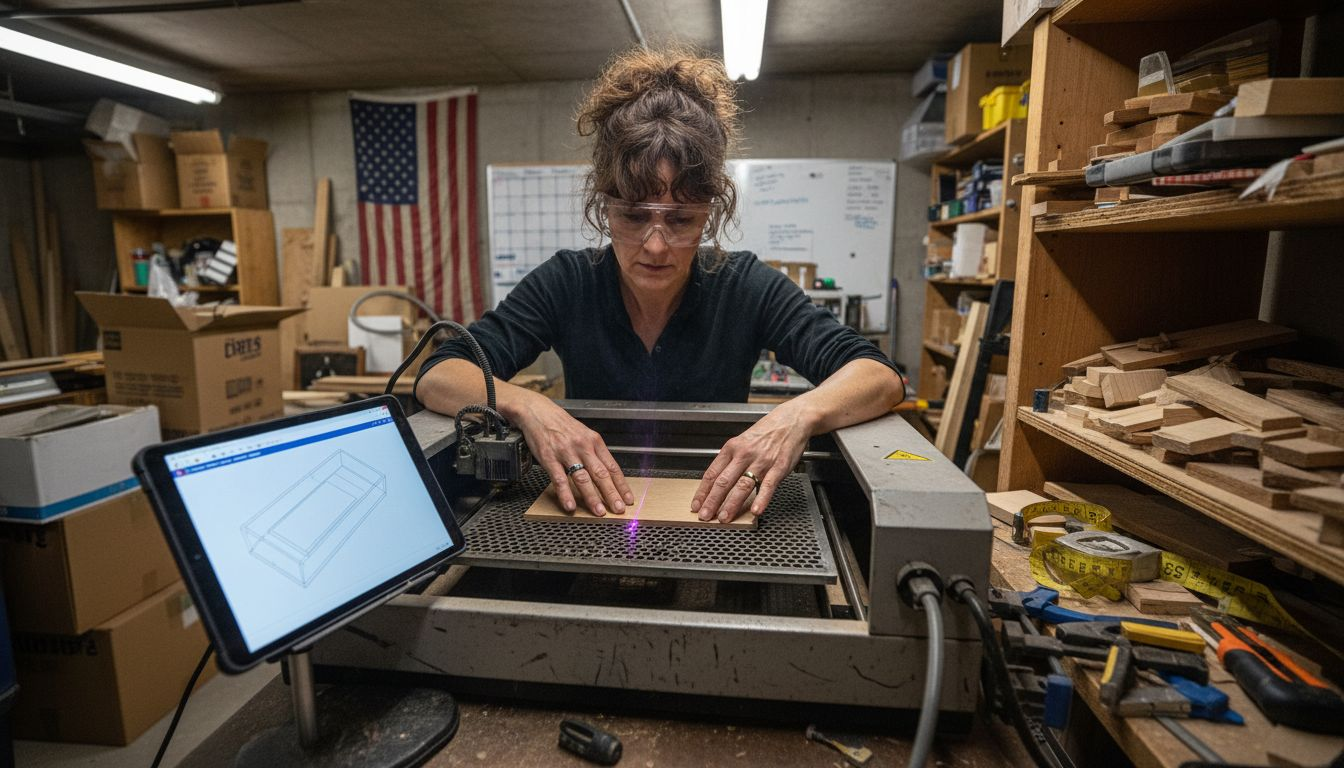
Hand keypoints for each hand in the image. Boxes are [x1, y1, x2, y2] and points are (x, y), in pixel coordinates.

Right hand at [513, 393, 632, 515]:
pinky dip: (566, 494)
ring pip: (582, 478)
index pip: (612, 467)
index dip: (621, 485)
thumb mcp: (584, 434)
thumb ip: (595, 453)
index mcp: (594, 441)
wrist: (538, 412)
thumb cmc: (562, 425)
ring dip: (592, 497)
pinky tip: (570, 505)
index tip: (628, 499)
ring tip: (599, 511)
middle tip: (618, 509)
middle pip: (601, 474)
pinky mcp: (550, 458)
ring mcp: (566, 453)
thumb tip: (608, 474)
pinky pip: (560, 479)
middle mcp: (583, 447)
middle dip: (611, 494)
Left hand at [691, 405, 813, 522]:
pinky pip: (768, 485)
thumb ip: (731, 460)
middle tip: (704, 516)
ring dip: (731, 504)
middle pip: (723, 481)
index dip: (703, 491)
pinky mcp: (779, 467)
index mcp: (732, 448)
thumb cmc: (768, 431)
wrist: (792, 419)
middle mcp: (744, 454)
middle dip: (712, 501)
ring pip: (742, 485)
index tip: (696, 505)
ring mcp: (761, 461)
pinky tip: (756, 510)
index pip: (712, 473)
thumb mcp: (743, 441)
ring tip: (724, 518)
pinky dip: (762, 499)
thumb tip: (718, 481)